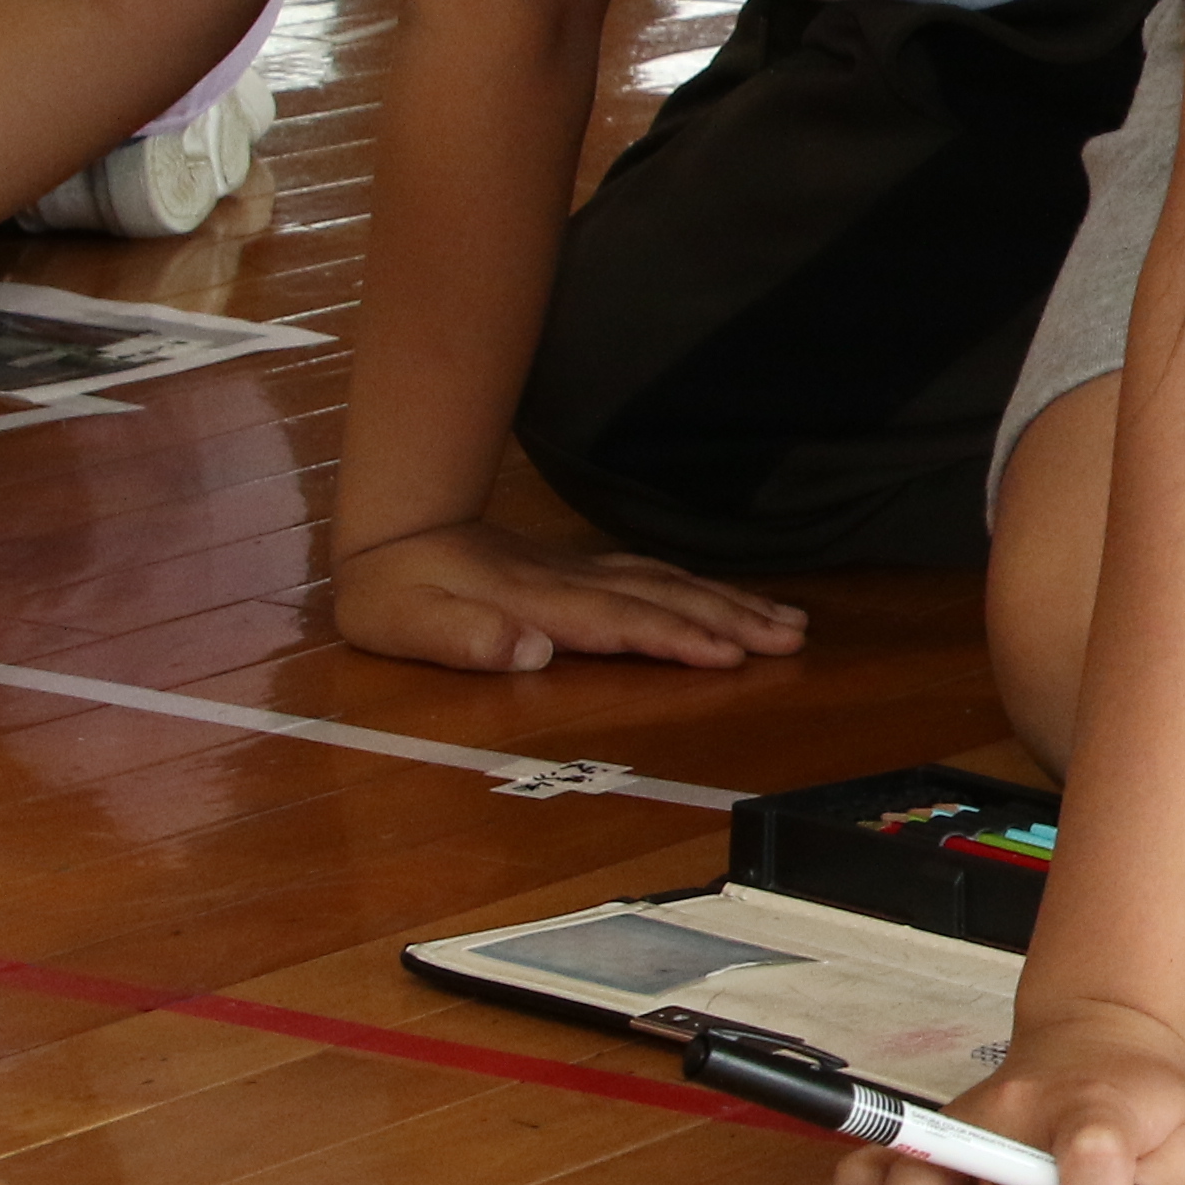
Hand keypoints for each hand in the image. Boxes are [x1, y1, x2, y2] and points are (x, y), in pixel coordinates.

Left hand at [334, 519, 806, 672]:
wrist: (392, 529)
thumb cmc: (391, 591)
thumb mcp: (402, 625)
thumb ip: (464, 638)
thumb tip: (533, 650)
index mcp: (536, 601)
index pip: (619, 621)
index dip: (674, 638)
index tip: (729, 656)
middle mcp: (572, 582)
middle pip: (664, 598)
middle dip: (731, 619)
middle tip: (794, 638)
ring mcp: (583, 571)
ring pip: (670, 583)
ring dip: (731, 602)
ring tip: (790, 622)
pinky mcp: (583, 570)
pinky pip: (657, 575)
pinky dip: (702, 588)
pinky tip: (732, 599)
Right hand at [832, 999, 1184, 1184]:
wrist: (1094, 1048)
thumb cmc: (1138, 1109)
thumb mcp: (1182, 1143)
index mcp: (1096, 1112)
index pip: (1094, 1146)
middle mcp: (1023, 1116)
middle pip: (1001, 1171)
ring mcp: (969, 1124)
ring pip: (923, 1166)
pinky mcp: (933, 1138)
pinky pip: (879, 1161)